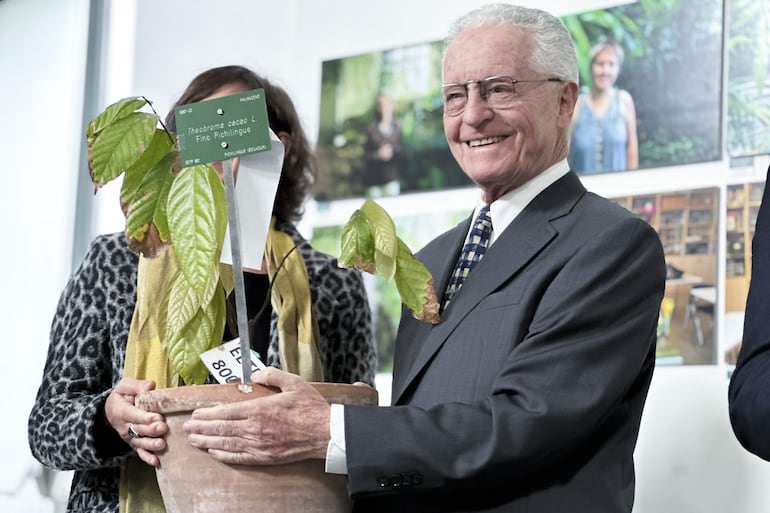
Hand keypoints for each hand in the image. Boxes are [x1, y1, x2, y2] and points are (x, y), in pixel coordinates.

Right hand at [104, 378, 167, 466]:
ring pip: (140, 443)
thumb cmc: (121, 397)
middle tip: (163, 428)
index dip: (146, 417)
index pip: (134, 415)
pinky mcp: (134, 443)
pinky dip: (147, 457)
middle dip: (151, 430)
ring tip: (161, 445)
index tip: (158, 417)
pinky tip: (156, 462)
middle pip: (139, 430)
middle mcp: (125, 426)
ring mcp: (129, 437)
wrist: (109, 412)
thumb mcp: (125, 387)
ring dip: (151, 444)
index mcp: (122, 411)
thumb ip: (137, 386)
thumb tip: (151, 386)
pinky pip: (140, 452)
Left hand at [184, 367, 330, 465]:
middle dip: (200, 428)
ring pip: (225, 443)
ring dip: (206, 442)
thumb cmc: (311, 408)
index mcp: (259, 409)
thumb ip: (273, 375)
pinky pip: (238, 457)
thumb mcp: (294, 383)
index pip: (225, 412)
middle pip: (220, 428)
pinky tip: (214, 452)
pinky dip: (223, 455)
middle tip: (186, 428)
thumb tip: (258, 372)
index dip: (207, 414)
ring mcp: (258, 445)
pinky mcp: (264, 457)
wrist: (325, 433)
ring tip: (193, 440)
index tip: (195, 413)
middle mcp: (254, 428)